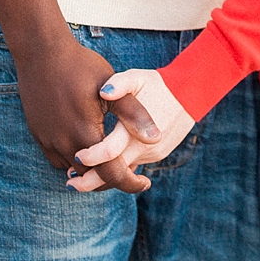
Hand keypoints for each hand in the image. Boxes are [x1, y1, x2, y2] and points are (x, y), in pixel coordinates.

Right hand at [14, 37, 160, 194]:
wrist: (41, 52)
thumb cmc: (80, 66)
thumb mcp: (111, 86)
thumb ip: (134, 114)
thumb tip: (156, 137)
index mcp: (85, 134)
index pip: (111, 174)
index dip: (131, 183)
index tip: (146, 183)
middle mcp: (64, 143)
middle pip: (92, 177)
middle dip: (112, 179)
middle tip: (132, 172)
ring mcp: (48, 140)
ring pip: (74, 170)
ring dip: (92, 170)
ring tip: (111, 161)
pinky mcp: (39, 135)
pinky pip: (58, 160)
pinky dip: (74, 161)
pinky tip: (87, 147)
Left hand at [66, 69, 194, 193]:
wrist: (190, 94)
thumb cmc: (158, 84)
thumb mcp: (138, 77)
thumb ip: (119, 83)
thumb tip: (103, 91)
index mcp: (135, 129)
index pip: (109, 151)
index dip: (90, 157)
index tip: (75, 157)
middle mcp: (144, 147)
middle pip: (114, 173)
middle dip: (90, 181)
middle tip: (69, 182)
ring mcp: (152, 154)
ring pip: (124, 172)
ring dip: (103, 176)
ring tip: (80, 175)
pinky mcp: (157, 156)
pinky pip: (134, 165)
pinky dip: (119, 168)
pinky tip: (104, 164)